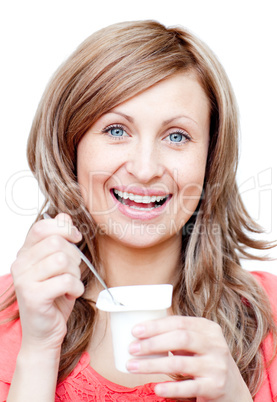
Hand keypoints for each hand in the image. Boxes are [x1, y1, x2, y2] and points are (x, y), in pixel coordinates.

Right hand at [11, 213, 83, 353]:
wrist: (44, 333)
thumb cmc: (53, 299)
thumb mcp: (59, 266)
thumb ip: (59, 241)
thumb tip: (64, 216)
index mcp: (25, 253)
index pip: (41, 227)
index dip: (63, 228)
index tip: (75, 237)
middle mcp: (20, 264)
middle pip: (56, 243)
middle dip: (74, 257)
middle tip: (72, 272)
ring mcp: (24, 280)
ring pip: (62, 260)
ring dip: (75, 274)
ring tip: (71, 285)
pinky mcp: (33, 296)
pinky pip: (65, 281)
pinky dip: (76, 288)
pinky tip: (70, 295)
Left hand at [127, 316, 252, 400]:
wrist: (233, 390)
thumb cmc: (205, 360)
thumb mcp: (197, 343)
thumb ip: (177, 335)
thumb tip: (140, 333)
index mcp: (209, 328)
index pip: (179, 322)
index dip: (156, 325)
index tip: (135, 331)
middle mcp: (215, 345)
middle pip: (180, 338)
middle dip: (152, 343)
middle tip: (132, 349)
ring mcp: (216, 366)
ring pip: (180, 363)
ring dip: (152, 365)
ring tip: (133, 367)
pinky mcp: (215, 387)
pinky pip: (189, 387)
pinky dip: (171, 388)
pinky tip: (157, 387)